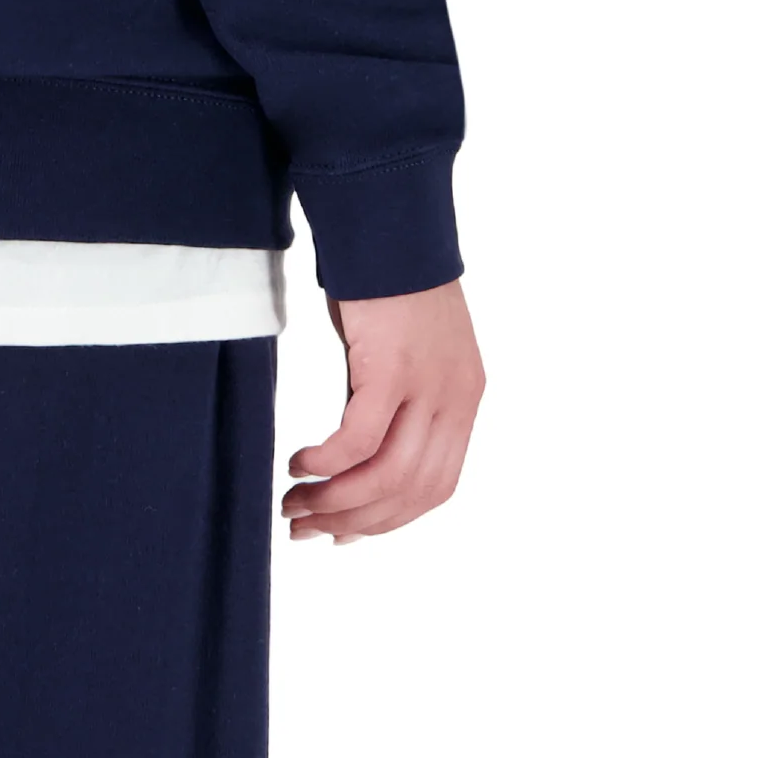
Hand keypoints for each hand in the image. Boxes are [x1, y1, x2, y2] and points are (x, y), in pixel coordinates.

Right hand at [283, 277, 482, 543]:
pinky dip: (327, 463)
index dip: (389, 521)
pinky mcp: (393, 368)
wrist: (386, 224)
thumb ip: (394, 407)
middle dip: (354, 521)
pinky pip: (359, 439)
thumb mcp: (404, 357)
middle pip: (412, 492)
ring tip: (295, 504)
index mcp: (463, 400)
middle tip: (305, 528)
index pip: (437, 487)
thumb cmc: (385, 285)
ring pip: (387, 475)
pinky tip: (299, 464)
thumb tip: (353, 459)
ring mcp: (429, 385)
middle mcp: (455, 399)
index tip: (345, 533)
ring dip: (335, 501)